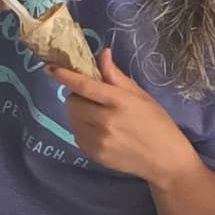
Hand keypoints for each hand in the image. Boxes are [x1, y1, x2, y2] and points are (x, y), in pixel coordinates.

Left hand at [50, 46, 192, 182]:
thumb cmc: (157, 123)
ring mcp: (99, 140)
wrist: (165, 160)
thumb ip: (116, 77)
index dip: (64, 76)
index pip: (85, 86)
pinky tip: (100, 130)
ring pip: (72, 118)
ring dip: (78, 112)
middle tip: (91, 98)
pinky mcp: (94, 154)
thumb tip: (102, 54)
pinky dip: (82, 128)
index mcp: (120, 102)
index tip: (49, 68)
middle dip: (77, 96)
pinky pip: (77, 134)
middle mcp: (106, 121)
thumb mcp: (141, 96)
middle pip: (73, 102)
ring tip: (97, 115)